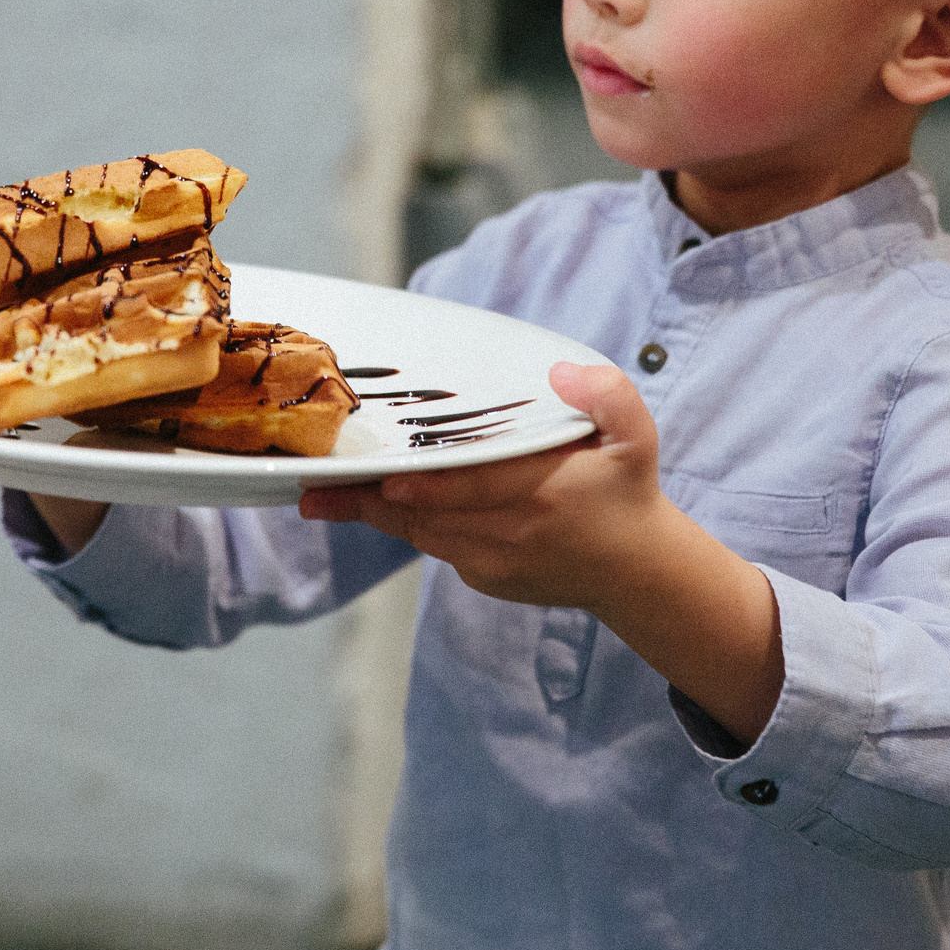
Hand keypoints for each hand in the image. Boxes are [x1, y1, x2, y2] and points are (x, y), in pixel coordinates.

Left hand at [303, 360, 784, 739]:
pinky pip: (434, 546)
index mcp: (544, 495)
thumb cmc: (626, 492)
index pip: (474, 490)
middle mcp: (512, 535)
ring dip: (375, 514)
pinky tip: (370, 501)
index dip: (424, 487)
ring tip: (322, 495)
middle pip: (426, 518)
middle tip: (314, 490)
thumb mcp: (636, 437)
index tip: (379, 477)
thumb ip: (607, 397)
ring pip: (421, 534)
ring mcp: (494, 563)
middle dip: (367, 503)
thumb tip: (563, 372)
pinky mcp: (483, 578)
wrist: (636, 571)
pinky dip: (405, 524)